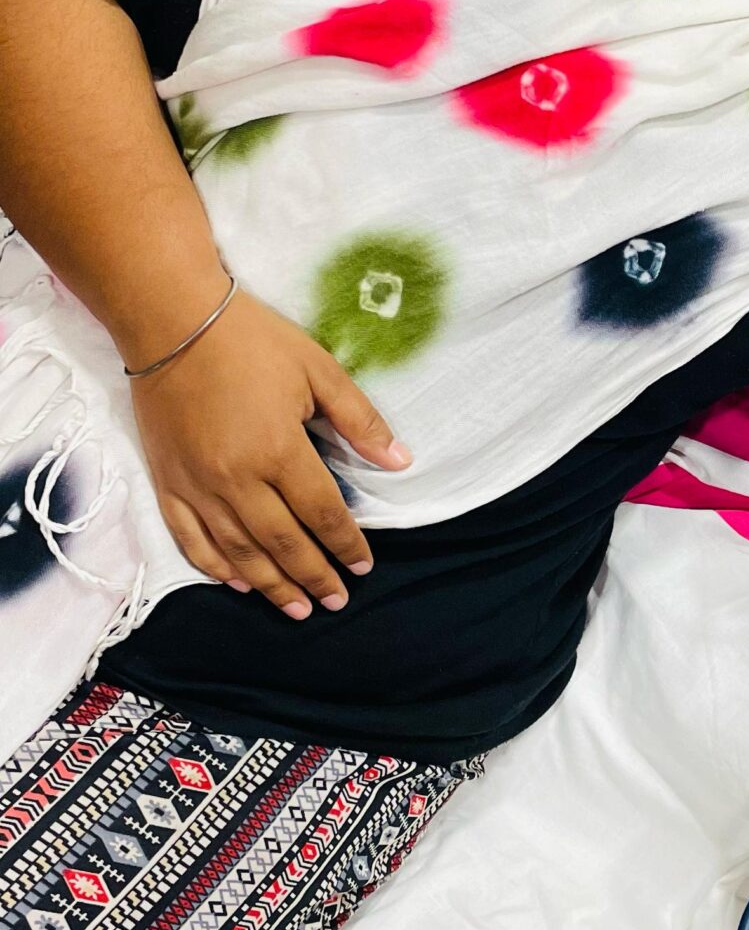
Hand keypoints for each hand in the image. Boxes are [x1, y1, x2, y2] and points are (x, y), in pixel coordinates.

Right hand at [130, 287, 410, 617]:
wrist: (170, 320)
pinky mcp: (167, 481)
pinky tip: (235, 582)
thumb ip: (359, 420)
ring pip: (237, 551)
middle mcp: (236, 478)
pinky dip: (213, 565)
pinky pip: (189, 537)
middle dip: (312, 576)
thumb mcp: (318, 369)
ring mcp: (196, 484)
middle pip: (281, 542)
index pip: (321, 512)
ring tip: (295, 609)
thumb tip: (400, 461)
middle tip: (334, 601)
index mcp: (278, 450)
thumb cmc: (250, 339)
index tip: (363, 567)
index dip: (345, 543)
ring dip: (269, 584)